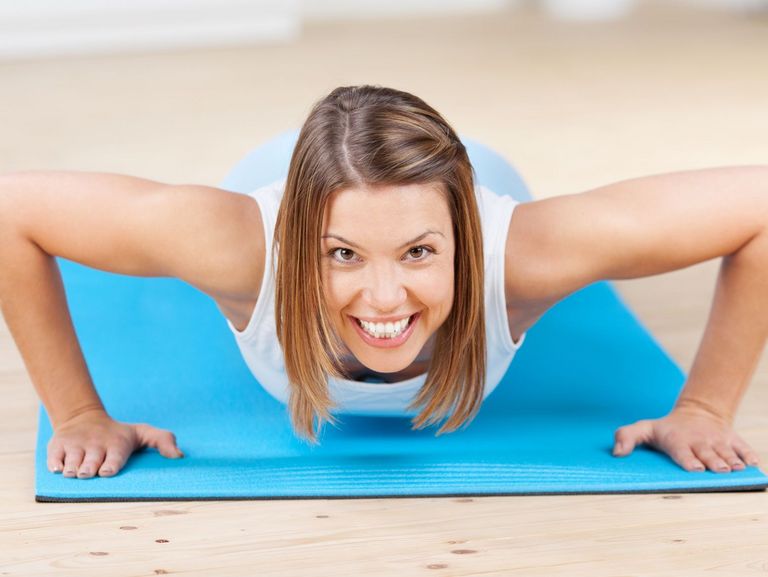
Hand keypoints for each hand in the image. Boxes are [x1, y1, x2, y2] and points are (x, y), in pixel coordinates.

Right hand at [47, 408, 183, 478]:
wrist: (84, 418)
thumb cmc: (118, 433)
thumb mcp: (143, 433)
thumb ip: (164, 441)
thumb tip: (180, 456)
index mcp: (117, 444)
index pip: (113, 459)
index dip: (109, 466)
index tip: (106, 471)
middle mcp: (95, 445)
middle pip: (89, 464)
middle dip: (88, 470)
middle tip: (89, 472)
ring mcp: (76, 446)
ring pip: (71, 464)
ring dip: (72, 470)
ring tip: (75, 471)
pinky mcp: (58, 446)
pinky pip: (53, 459)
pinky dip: (55, 465)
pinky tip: (59, 468)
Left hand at [612, 405, 760, 472]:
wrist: (696, 413)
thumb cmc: (666, 429)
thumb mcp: (643, 429)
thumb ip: (626, 437)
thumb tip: (616, 453)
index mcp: (677, 441)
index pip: (683, 452)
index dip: (689, 460)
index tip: (695, 468)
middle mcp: (699, 441)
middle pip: (708, 454)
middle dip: (714, 462)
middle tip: (720, 471)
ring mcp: (717, 441)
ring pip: (727, 453)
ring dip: (732, 461)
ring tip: (737, 469)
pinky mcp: (732, 439)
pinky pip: (743, 447)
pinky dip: (748, 454)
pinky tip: (753, 463)